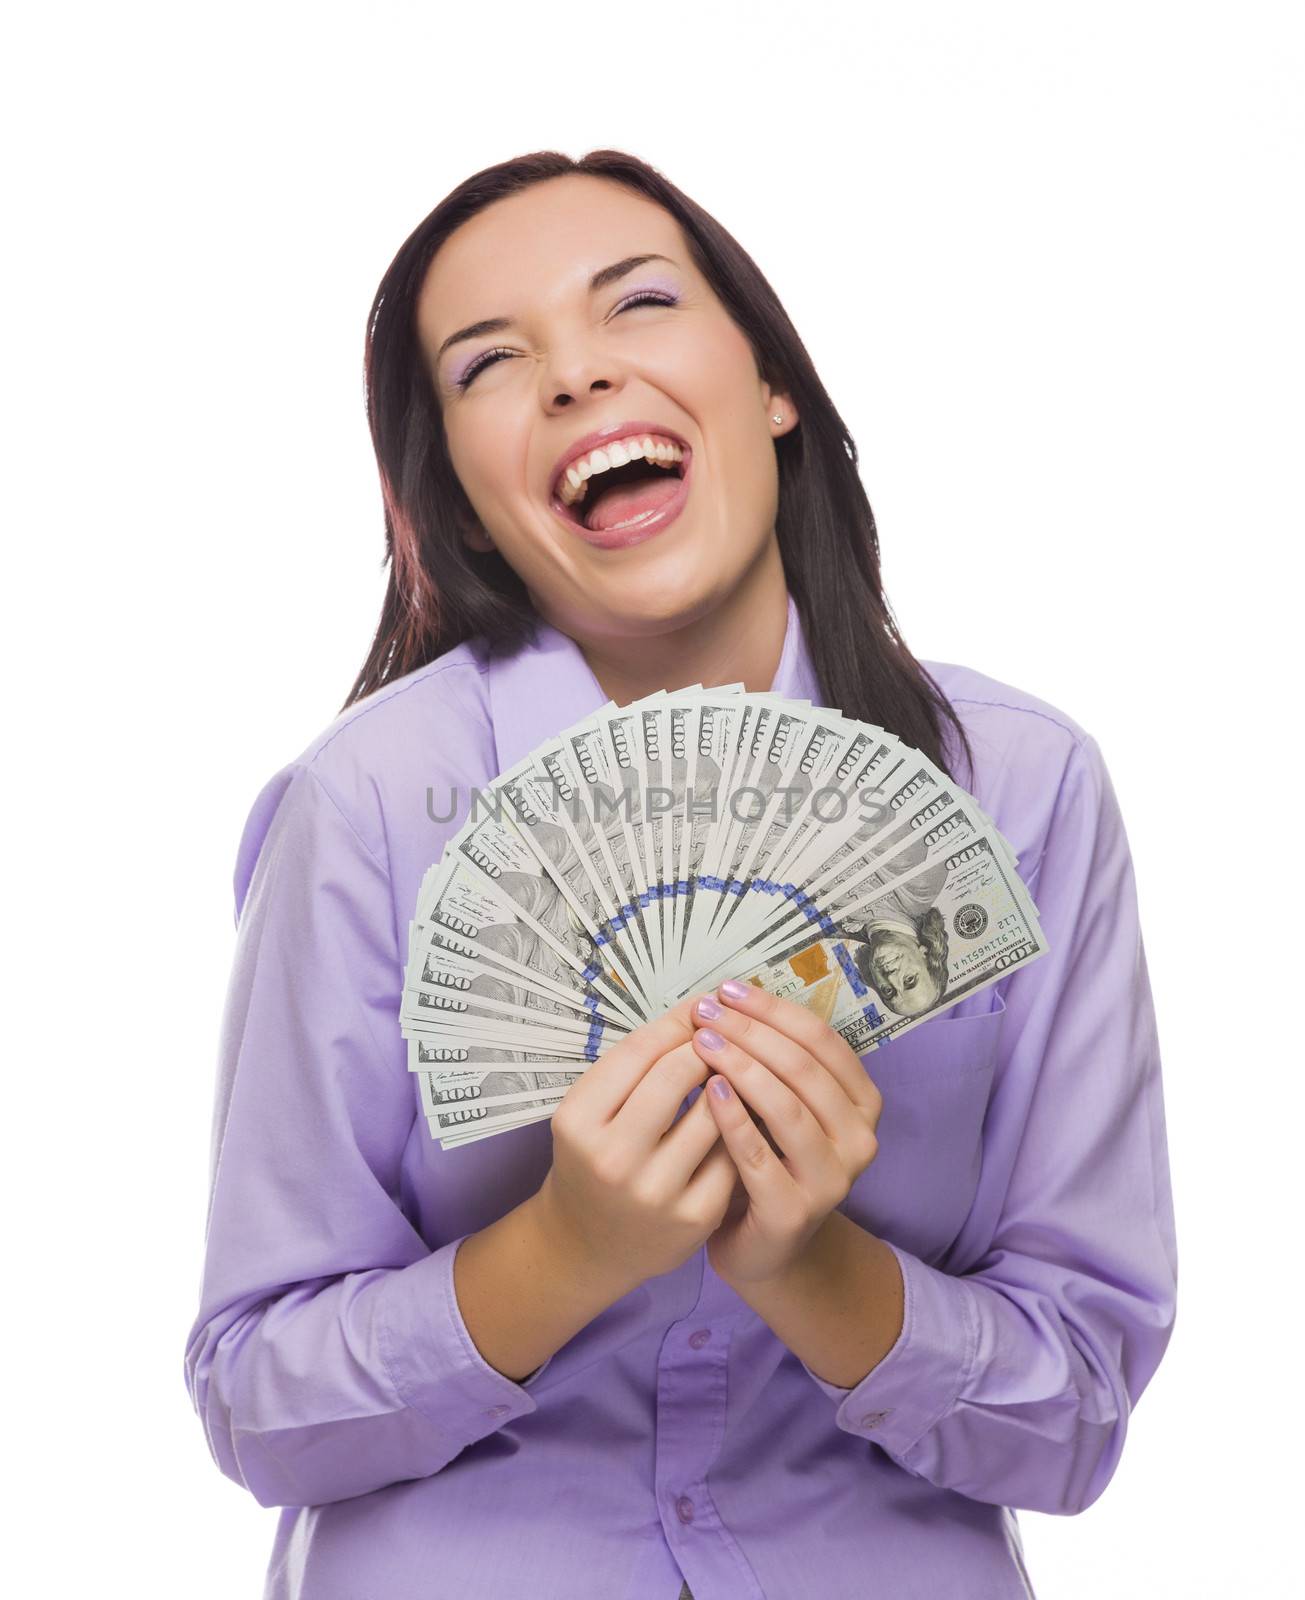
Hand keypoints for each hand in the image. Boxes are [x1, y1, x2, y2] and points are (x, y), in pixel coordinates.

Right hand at [535, 994, 739, 1293]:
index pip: (639, 1050)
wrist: (589, 1246)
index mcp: (578, 1120)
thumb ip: (635, 1064)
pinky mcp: (694, 1217)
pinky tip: (740, 1116)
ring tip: (735, 1071)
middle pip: (676, 1074)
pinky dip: (739, 1127)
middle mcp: (612, 1157)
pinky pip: (731, 1152)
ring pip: (713, 1111)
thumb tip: (699, 1009)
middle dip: (708, 1045)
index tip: (701, 1009)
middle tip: (722, 1036)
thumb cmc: (593, 1160)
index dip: (677, 1022)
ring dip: (730, 1082)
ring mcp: (655, 1191)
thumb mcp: (590, 1111)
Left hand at [692, 980, 883, 1285]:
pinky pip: (759, 1156)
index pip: (820, 1039)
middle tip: (705, 1012)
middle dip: (750, 1032)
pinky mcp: (795, 1212)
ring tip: (702, 1043)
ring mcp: (832, 1179)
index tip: (727, 990)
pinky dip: (733, 1119)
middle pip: (803, 1068)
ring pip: (787, 1108)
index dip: (773, 1009)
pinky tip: (707, 1091)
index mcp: (862, 1101)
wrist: (764, 1246)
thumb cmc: (767, 1158)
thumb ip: (771, 1058)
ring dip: (742, 1068)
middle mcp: (859, 1139)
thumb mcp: (779, 1103)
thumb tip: (729, 995)